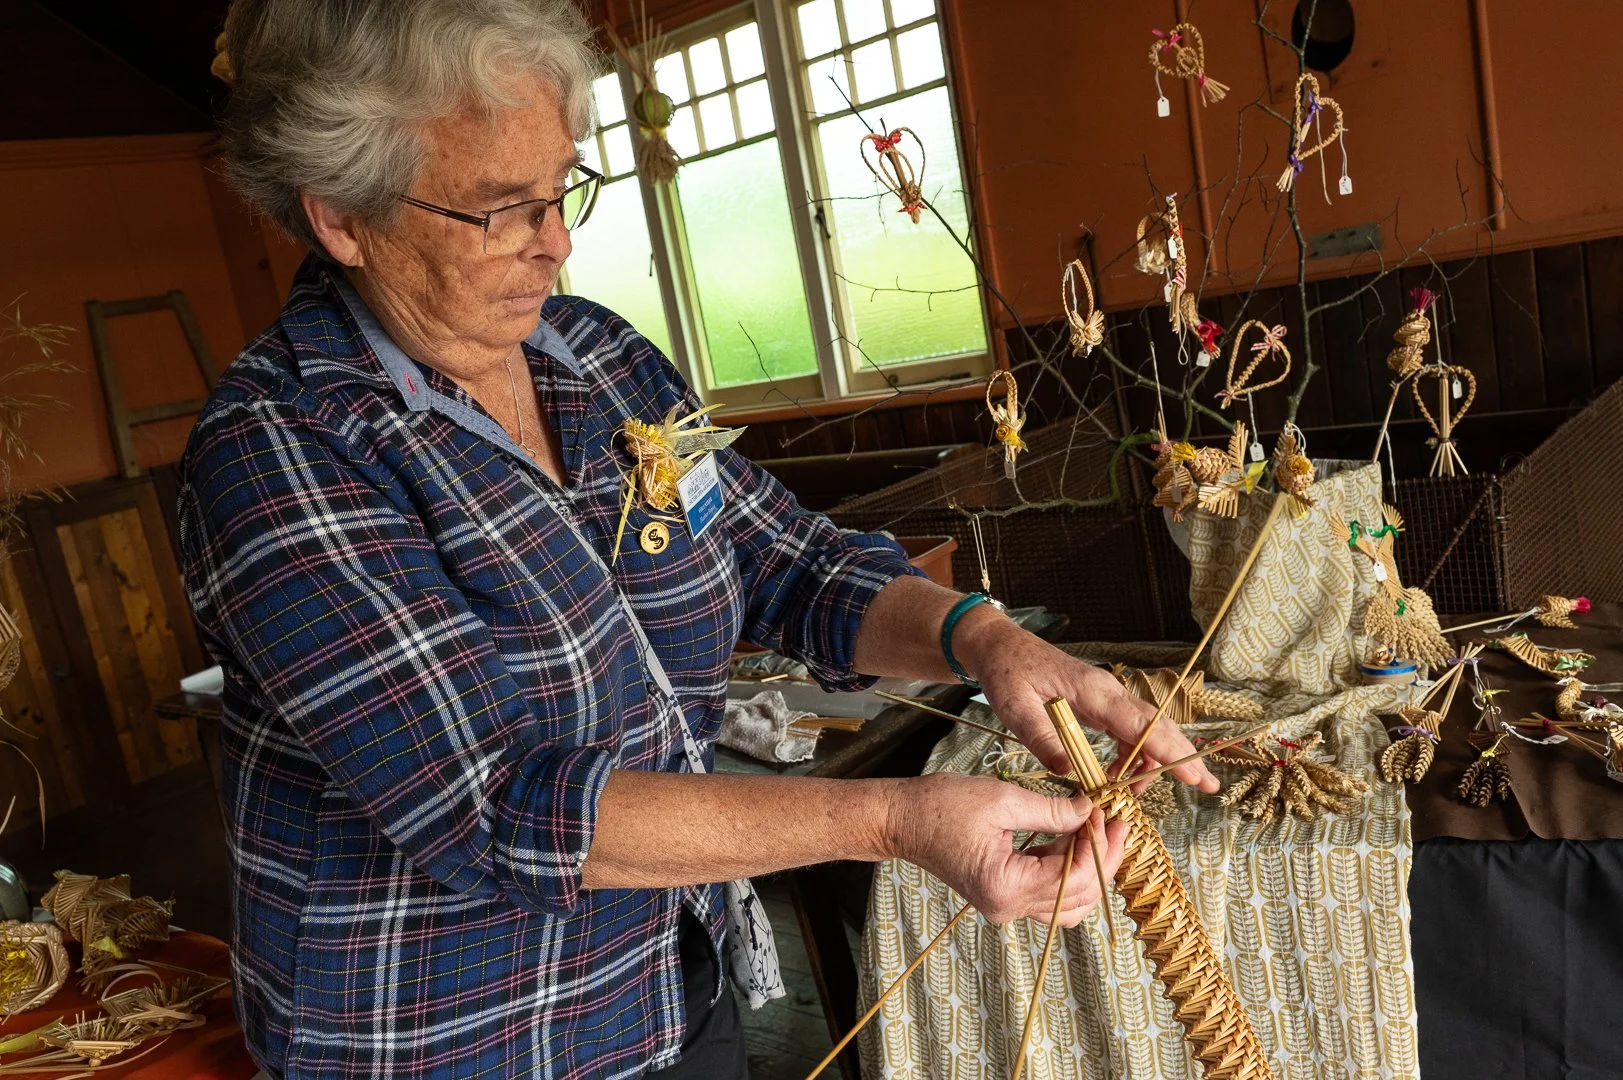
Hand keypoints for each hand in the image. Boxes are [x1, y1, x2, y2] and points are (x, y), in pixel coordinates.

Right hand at [886, 774, 1126, 925]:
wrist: (901, 820)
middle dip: (1103, 858)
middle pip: (1078, 897)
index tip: (1106, 812)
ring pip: (1068, 902)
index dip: (1098, 846)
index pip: (1073, 879)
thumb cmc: (940, 806)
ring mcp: (1006, 905)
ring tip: (1096, 828)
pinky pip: (1049, 892)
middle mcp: (1008, 907)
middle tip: (1115, 820)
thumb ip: (1052, 811)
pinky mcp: (1004, 894)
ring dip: (1088, 867)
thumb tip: (1090, 810)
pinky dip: (1068, 867)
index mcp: (1005, 887)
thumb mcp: (1002, 799)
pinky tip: (1073, 835)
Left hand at [954, 611, 1219, 793]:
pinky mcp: (1100, 703)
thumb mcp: (1015, 709)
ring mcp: (1107, 696)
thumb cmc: (1007, 673)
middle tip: (1205, 787)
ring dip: (1150, 763)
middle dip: (1183, 758)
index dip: (1172, 753)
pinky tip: (1116, 776)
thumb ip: (1042, 739)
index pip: (1143, 726)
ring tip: (1130, 793)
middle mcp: (1109, 692)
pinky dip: (1132, 755)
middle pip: (1158, 726)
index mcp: (1094, 692)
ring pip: (1147, 730)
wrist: (1000, 647)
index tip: (1196, 777)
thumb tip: (1069, 774)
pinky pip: (1129, 730)